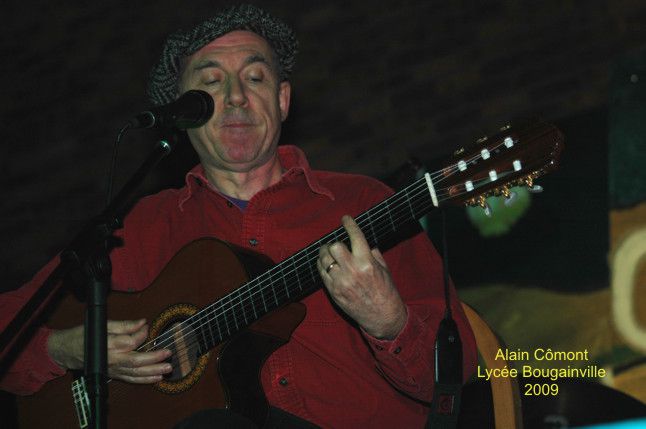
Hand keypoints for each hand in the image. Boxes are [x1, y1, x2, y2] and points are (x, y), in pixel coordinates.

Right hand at [47, 319, 172, 383]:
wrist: (67, 351)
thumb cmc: (84, 336)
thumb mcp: (103, 325)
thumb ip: (124, 325)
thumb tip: (142, 322)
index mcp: (110, 345)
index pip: (132, 341)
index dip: (142, 334)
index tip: (147, 326)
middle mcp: (113, 359)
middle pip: (137, 361)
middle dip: (154, 359)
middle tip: (168, 354)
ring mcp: (114, 369)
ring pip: (136, 373)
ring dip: (153, 372)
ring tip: (167, 369)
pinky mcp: (114, 374)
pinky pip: (131, 379)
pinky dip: (144, 380)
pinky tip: (156, 378)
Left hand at [317, 215, 406, 339]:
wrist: (382, 316)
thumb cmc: (385, 291)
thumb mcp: (383, 269)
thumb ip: (373, 253)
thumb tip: (364, 242)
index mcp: (367, 262)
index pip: (355, 236)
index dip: (349, 224)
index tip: (346, 218)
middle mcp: (352, 270)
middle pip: (334, 246)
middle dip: (335, 243)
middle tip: (337, 244)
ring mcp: (341, 282)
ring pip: (324, 259)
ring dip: (326, 253)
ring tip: (329, 253)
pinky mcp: (333, 292)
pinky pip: (321, 273)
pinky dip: (322, 266)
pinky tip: (327, 264)